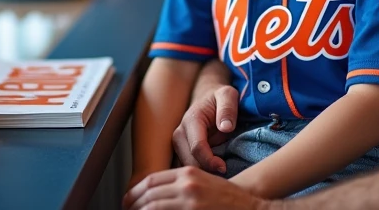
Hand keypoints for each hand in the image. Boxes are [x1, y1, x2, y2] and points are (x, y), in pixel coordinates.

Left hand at [123, 167, 268, 209]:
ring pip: (152, 207)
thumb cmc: (227, 198)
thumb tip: (156, 197)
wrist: (250, 207)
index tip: (128, 200)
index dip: (135, 192)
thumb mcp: (203, 182)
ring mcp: (190, 202)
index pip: (151, 180)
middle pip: (148, 194)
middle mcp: (187, 185)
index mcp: (188, 173)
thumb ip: (181, 185)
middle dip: (132, 204)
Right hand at [173, 84, 238, 172]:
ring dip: (201, 173)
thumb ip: (228, 109)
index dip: (209, 161)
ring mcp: (178, 144)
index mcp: (191, 121)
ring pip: (186, 166)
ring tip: (218, 174)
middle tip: (224, 174)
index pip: (197, 148)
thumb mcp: (228, 95)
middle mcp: (179, 134)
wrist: (207, 97)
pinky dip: (198, 172)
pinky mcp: (180, 151)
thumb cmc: (219, 97)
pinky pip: (187, 166)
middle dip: (206, 170)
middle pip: (189, 161)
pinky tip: (211, 173)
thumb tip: (225, 127)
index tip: (223, 167)